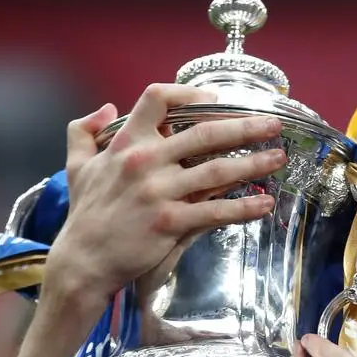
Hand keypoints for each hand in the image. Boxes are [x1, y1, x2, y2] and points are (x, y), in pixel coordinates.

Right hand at [45, 84, 285, 306]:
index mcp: (126, 143)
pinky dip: (243, 207)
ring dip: (254, 164)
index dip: (189, 95)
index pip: (158, 99)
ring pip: (217, 171)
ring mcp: (159, 192)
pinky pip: (215, 211)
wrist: (83, 261)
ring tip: (278, 158)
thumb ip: (84, 131)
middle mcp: (145, 161)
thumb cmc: (86, 213)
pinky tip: (264, 204)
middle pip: (204, 133)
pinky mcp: (170, 222)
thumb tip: (106, 108)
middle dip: (245, 126)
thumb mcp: (77, 166)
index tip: (215, 100)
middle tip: (273, 124)